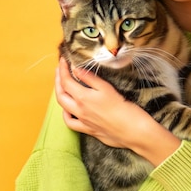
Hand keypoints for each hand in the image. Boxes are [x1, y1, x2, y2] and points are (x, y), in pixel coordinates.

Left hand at [55, 58, 180, 163]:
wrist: (132, 131)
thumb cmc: (124, 108)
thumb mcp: (107, 88)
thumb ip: (90, 78)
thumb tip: (76, 69)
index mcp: (83, 97)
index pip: (66, 81)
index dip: (62, 69)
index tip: (63, 60)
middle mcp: (79, 110)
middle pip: (60, 94)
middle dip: (58, 80)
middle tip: (60, 69)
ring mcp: (82, 121)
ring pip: (63, 107)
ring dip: (60, 94)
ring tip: (63, 86)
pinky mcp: (88, 130)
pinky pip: (70, 123)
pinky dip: (66, 115)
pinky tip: (69, 110)